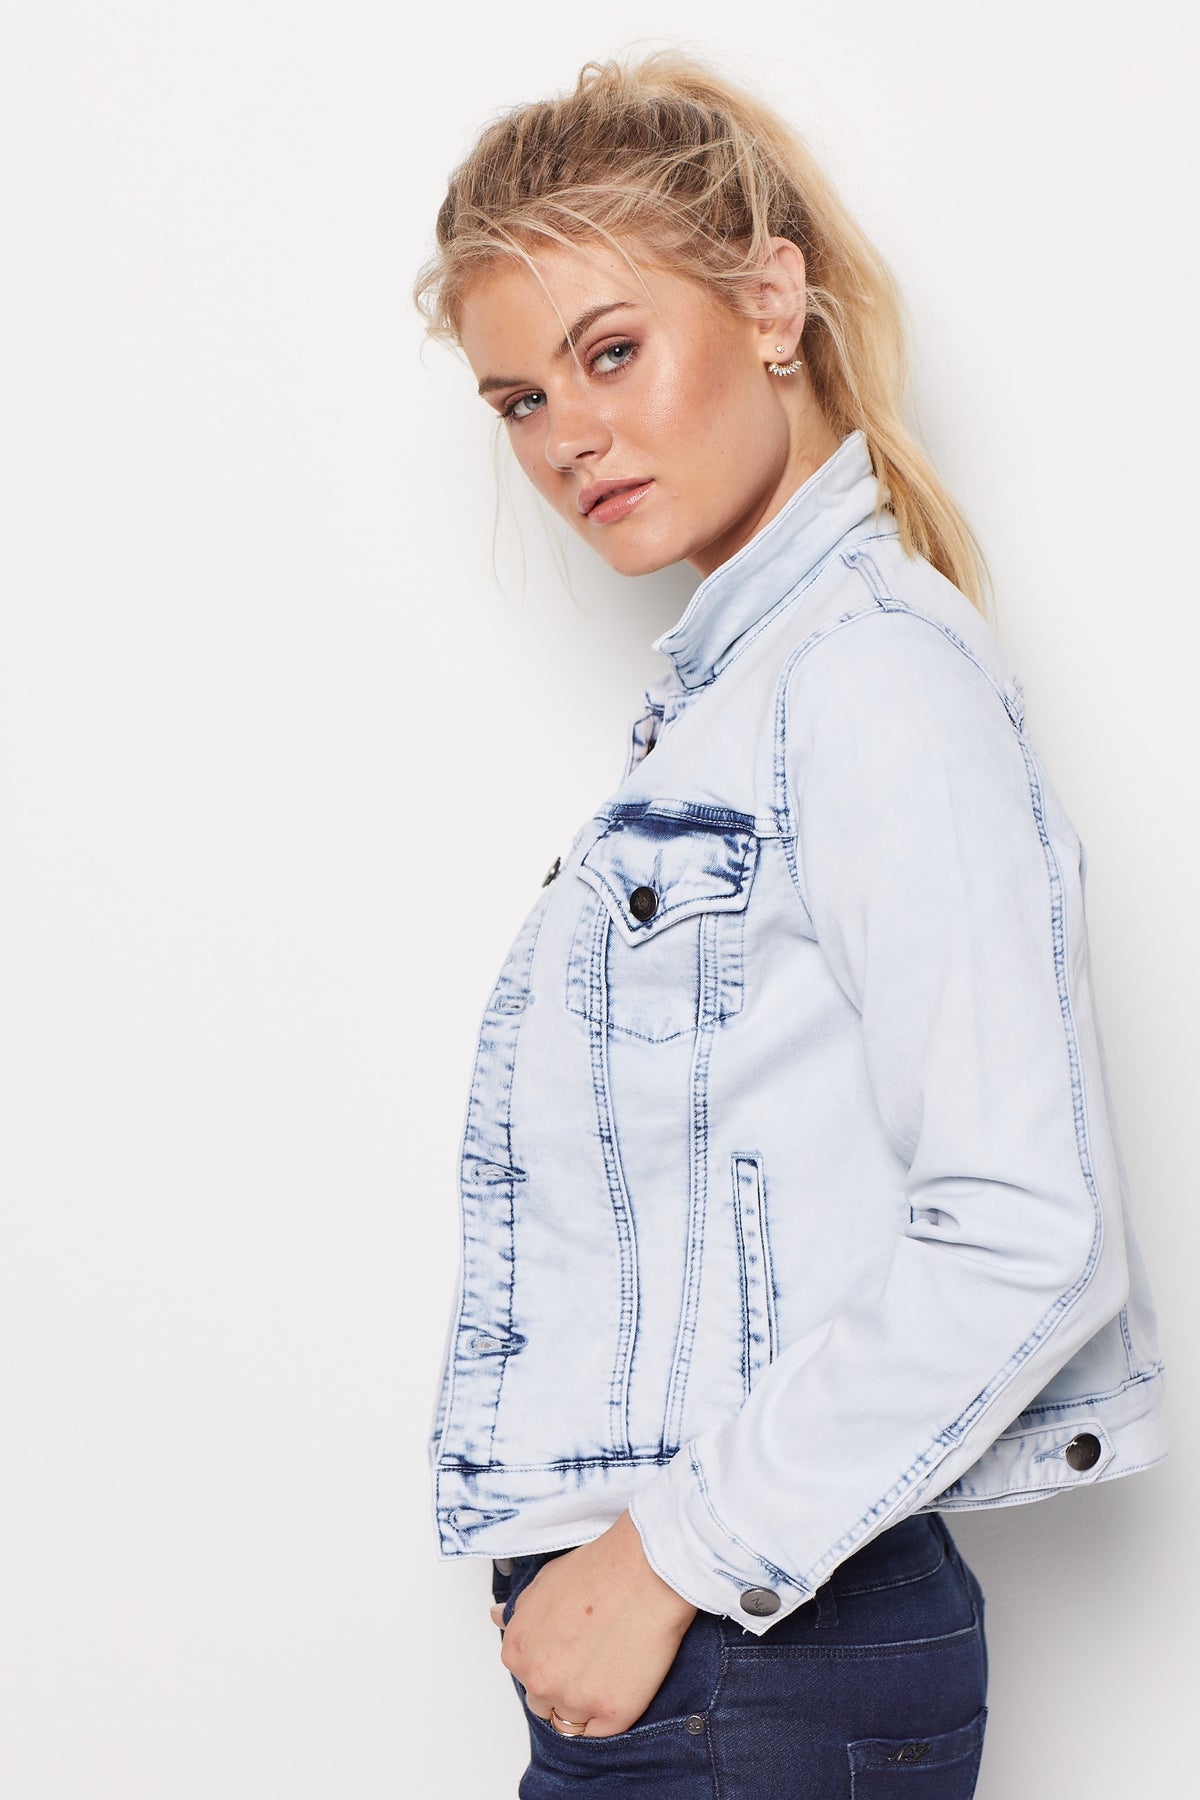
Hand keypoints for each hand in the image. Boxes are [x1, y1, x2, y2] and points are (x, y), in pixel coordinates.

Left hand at [489, 1511, 697, 1737]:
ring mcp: (575, 1701)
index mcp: (517, 1652)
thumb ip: (519, 1611)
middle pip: (544, 1703)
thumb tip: (496, 1617)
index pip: (525, 1676)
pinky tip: (621, 1682)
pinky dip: (609, 1714)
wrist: (643, 1571)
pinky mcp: (612, 1714)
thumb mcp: (543, 1582)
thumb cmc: (596, 1570)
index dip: (549, 1662)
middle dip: (563, 1685)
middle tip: (590, 1656)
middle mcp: (539, 1681)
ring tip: (608, 1667)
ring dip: (584, 1702)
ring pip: (571, 1721)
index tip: (568, 1649)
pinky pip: (602, 1732)